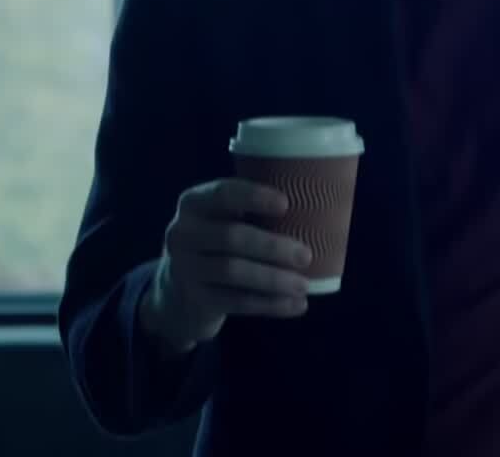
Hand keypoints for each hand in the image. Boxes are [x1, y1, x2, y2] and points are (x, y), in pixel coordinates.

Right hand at [138, 179, 312, 354]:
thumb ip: (255, 211)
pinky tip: (296, 305)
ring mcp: (184, 268)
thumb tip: (324, 206)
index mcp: (195, 203)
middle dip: (272, 247)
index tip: (286, 204)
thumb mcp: (223, 219)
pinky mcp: (195, 299)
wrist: (176, 290)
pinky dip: (269, 304)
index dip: (253, 196)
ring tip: (304, 285)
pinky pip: (235, 302)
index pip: (222, 193)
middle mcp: (182, 233)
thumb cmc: (218, 242)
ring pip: (233, 272)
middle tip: (306, 255)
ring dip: (273, 279)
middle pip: (231, 237)